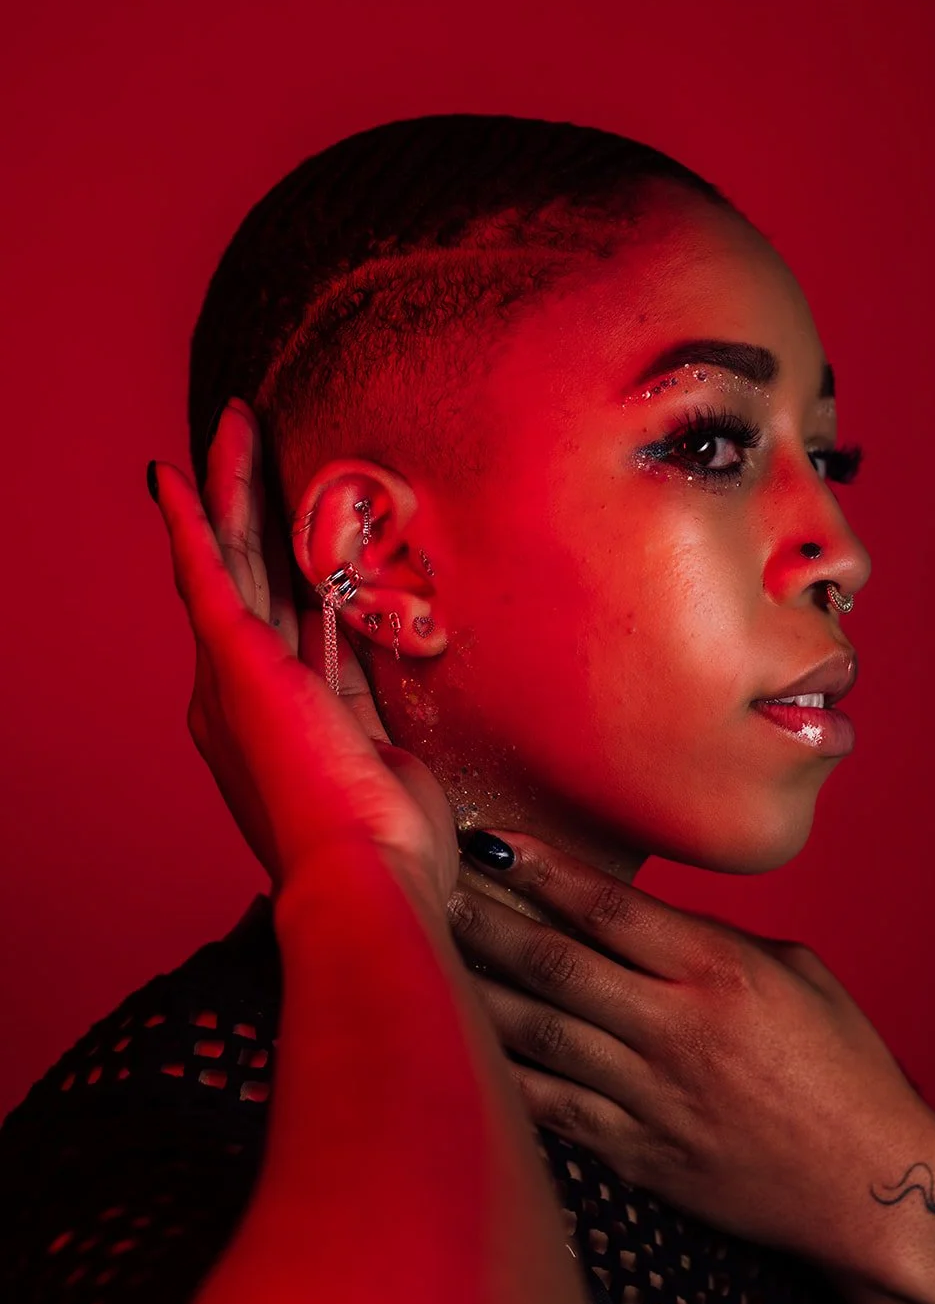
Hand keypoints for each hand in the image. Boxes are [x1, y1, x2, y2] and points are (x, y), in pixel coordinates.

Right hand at [149, 399, 458, 914]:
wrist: (361, 878)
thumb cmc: (383, 843)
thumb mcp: (386, 762)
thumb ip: (376, 715)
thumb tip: (391, 693)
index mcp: (274, 718)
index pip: (279, 618)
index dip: (283, 561)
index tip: (295, 517)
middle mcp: (238, 695)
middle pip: (247, 576)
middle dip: (248, 506)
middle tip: (248, 442)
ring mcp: (230, 676)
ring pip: (228, 558)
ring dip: (228, 488)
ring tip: (233, 426)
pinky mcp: (233, 661)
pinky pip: (204, 573)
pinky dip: (188, 521)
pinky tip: (174, 475)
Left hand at [449, 831, 934, 1280]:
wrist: (874, 1188)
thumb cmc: (843, 1070)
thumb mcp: (795, 973)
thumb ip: (711, 940)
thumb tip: (640, 920)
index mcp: (718, 970)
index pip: (607, 906)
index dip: (541, 868)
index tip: (492, 841)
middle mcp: (675, 1028)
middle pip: (554, 964)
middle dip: (486, 922)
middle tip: (434, 888)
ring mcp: (650, 1096)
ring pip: (539, 1034)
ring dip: (478, 991)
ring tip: (429, 958)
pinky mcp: (637, 1153)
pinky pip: (552, 1107)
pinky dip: (503, 1075)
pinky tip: (463, 1047)